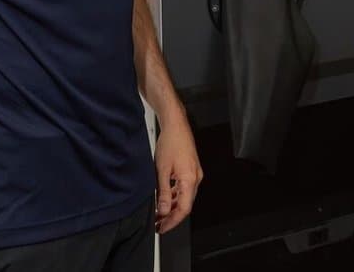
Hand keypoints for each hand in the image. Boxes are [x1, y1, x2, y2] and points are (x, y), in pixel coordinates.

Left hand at [153, 114, 202, 232]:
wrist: (176, 125)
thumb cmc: (170, 142)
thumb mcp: (161, 170)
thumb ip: (162, 192)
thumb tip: (163, 210)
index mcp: (190, 180)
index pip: (184, 209)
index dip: (172, 221)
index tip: (162, 228)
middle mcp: (196, 178)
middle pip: (185, 205)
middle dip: (171, 216)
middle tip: (157, 224)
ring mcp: (194, 174)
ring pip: (184, 197)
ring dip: (172, 206)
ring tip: (158, 213)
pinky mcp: (191, 170)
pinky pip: (184, 188)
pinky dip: (174, 196)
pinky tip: (164, 198)